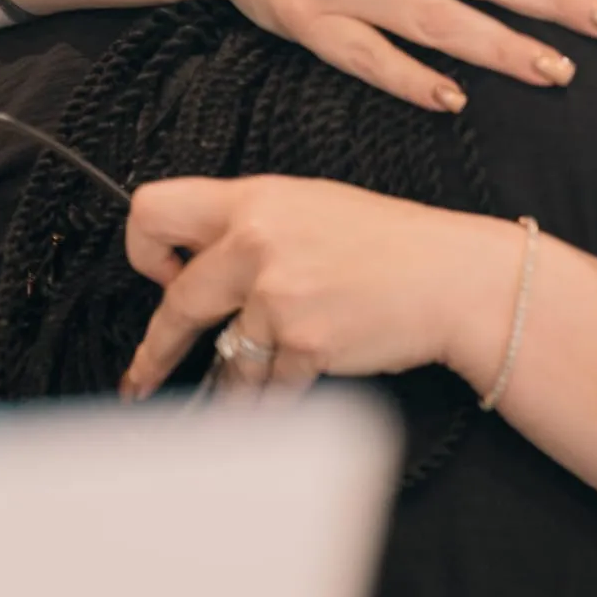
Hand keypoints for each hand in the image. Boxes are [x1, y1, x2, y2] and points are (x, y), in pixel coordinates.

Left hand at [120, 175, 516, 398]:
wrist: (451, 277)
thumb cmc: (391, 244)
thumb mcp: (312, 207)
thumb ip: (251, 227)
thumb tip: (196, 262)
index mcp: (256, 199)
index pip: (155, 208)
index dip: (146, 251)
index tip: (161, 280)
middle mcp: (257, 240)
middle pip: (176, 303)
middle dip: (158, 351)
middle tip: (145, 376)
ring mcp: (278, 293)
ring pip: (226, 360)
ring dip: (242, 380)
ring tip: (270, 375)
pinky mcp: (301, 341)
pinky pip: (266, 389)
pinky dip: (278, 396)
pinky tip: (302, 379)